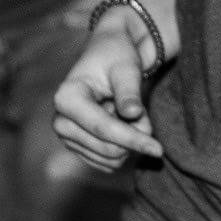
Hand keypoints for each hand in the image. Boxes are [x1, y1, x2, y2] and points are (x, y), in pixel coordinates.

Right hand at [51, 16, 162, 171]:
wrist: (107, 57)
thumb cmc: (117, 57)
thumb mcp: (126, 68)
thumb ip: (129, 91)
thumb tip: (132, 114)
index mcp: (66, 98)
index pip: (103, 129)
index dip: (133, 140)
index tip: (160, 149)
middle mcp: (61, 122)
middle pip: (109, 149)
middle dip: (134, 135)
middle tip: (141, 110)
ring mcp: (68, 138)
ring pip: (112, 159)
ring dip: (130, 139)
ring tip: (128, 111)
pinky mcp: (79, 148)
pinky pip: (110, 163)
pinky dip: (123, 146)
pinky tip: (119, 122)